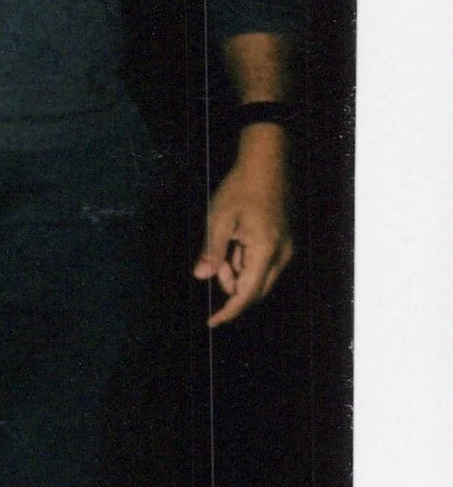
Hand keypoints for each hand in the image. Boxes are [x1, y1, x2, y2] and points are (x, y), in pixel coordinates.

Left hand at [193, 138, 293, 325]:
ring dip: (236, 271)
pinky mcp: (284, 242)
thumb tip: (201, 277)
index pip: (247, 294)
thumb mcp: (219, 219)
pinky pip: (263, 263)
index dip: (229, 311)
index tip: (212, 323)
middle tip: (211, 266)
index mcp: (266, 251)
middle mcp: (282, 255)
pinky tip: (233, 241)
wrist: (267, 163)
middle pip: (256, 290)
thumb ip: (212, 251)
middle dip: (230, 287)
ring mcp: (286, 248)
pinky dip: (245, 261)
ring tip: (223, 242)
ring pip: (259, 276)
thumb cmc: (240, 188)